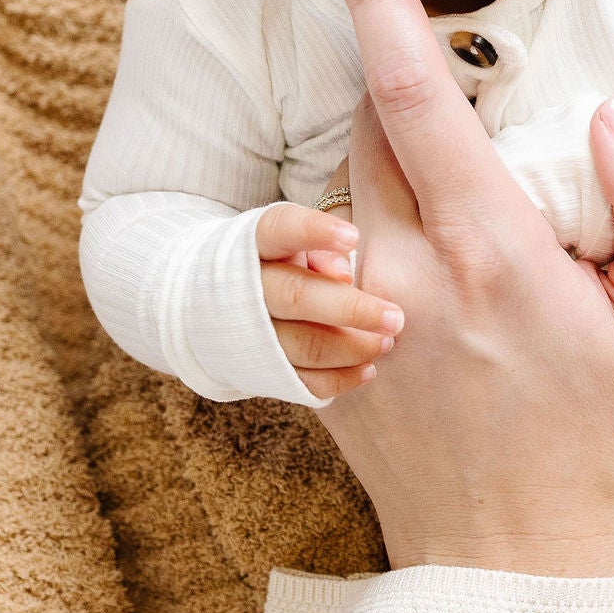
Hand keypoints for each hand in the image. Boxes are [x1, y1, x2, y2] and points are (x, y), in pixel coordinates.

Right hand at [257, 199, 404, 398]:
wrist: (218, 305)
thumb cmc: (275, 264)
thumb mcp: (290, 244)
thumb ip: (319, 249)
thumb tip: (343, 274)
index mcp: (251, 246)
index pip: (278, 229)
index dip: (313, 231)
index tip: (354, 236)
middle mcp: (244, 290)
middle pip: (296, 296)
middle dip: (352, 309)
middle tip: (395, 318)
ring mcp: (250, 336)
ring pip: (305, 346)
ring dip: (354, 347)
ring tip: (387, 341)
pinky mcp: (262, 371)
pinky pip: (304, 383)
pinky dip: (341, 379)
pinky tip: (368, 368)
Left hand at [313, 0, 613, 573]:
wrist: (504, 560)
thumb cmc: (596, 435)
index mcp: (486, 254)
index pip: (411, 94)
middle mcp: (399, 275)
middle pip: (362, 121)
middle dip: (386, 69)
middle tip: (429, 55)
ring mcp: (346, 315)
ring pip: (338, 180)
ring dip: (380, 152)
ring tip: (442, 177)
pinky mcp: (314, 348)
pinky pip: (323, 246)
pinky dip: (357, 223)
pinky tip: (408, 255)